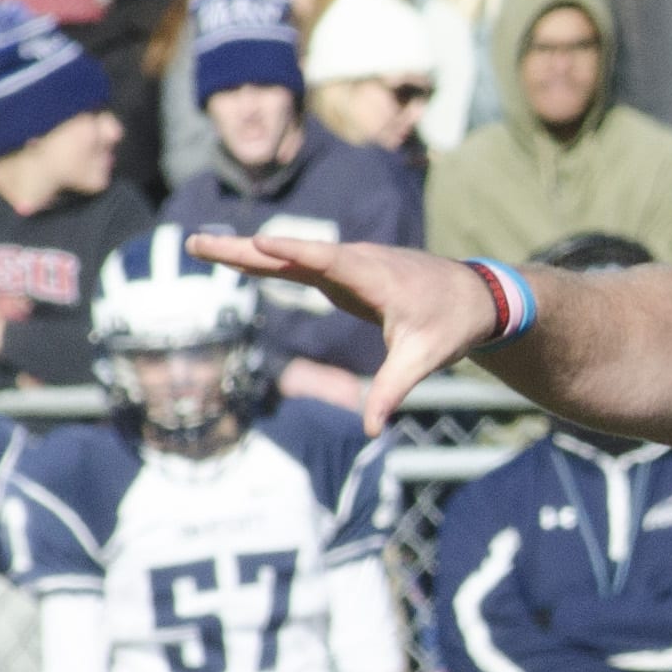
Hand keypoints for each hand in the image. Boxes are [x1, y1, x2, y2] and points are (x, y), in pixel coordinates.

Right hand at [185, 234, 495, 430]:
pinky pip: (297, 263)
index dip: (294, 252)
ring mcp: (344, 263)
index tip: (261, 243)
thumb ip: (394, 389)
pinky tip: (235, 257)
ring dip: (245, 251)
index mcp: (373, 275)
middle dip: (245, 249)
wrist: (474, 297)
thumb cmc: (450, 324)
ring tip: (198, 246)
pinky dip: (264, 260)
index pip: (327, 260)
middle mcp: (354, 260)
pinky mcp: (340, 273)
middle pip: (292, 253)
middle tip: (197, 243)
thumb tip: (374, 428)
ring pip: (288, 255)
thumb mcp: (425, 358)